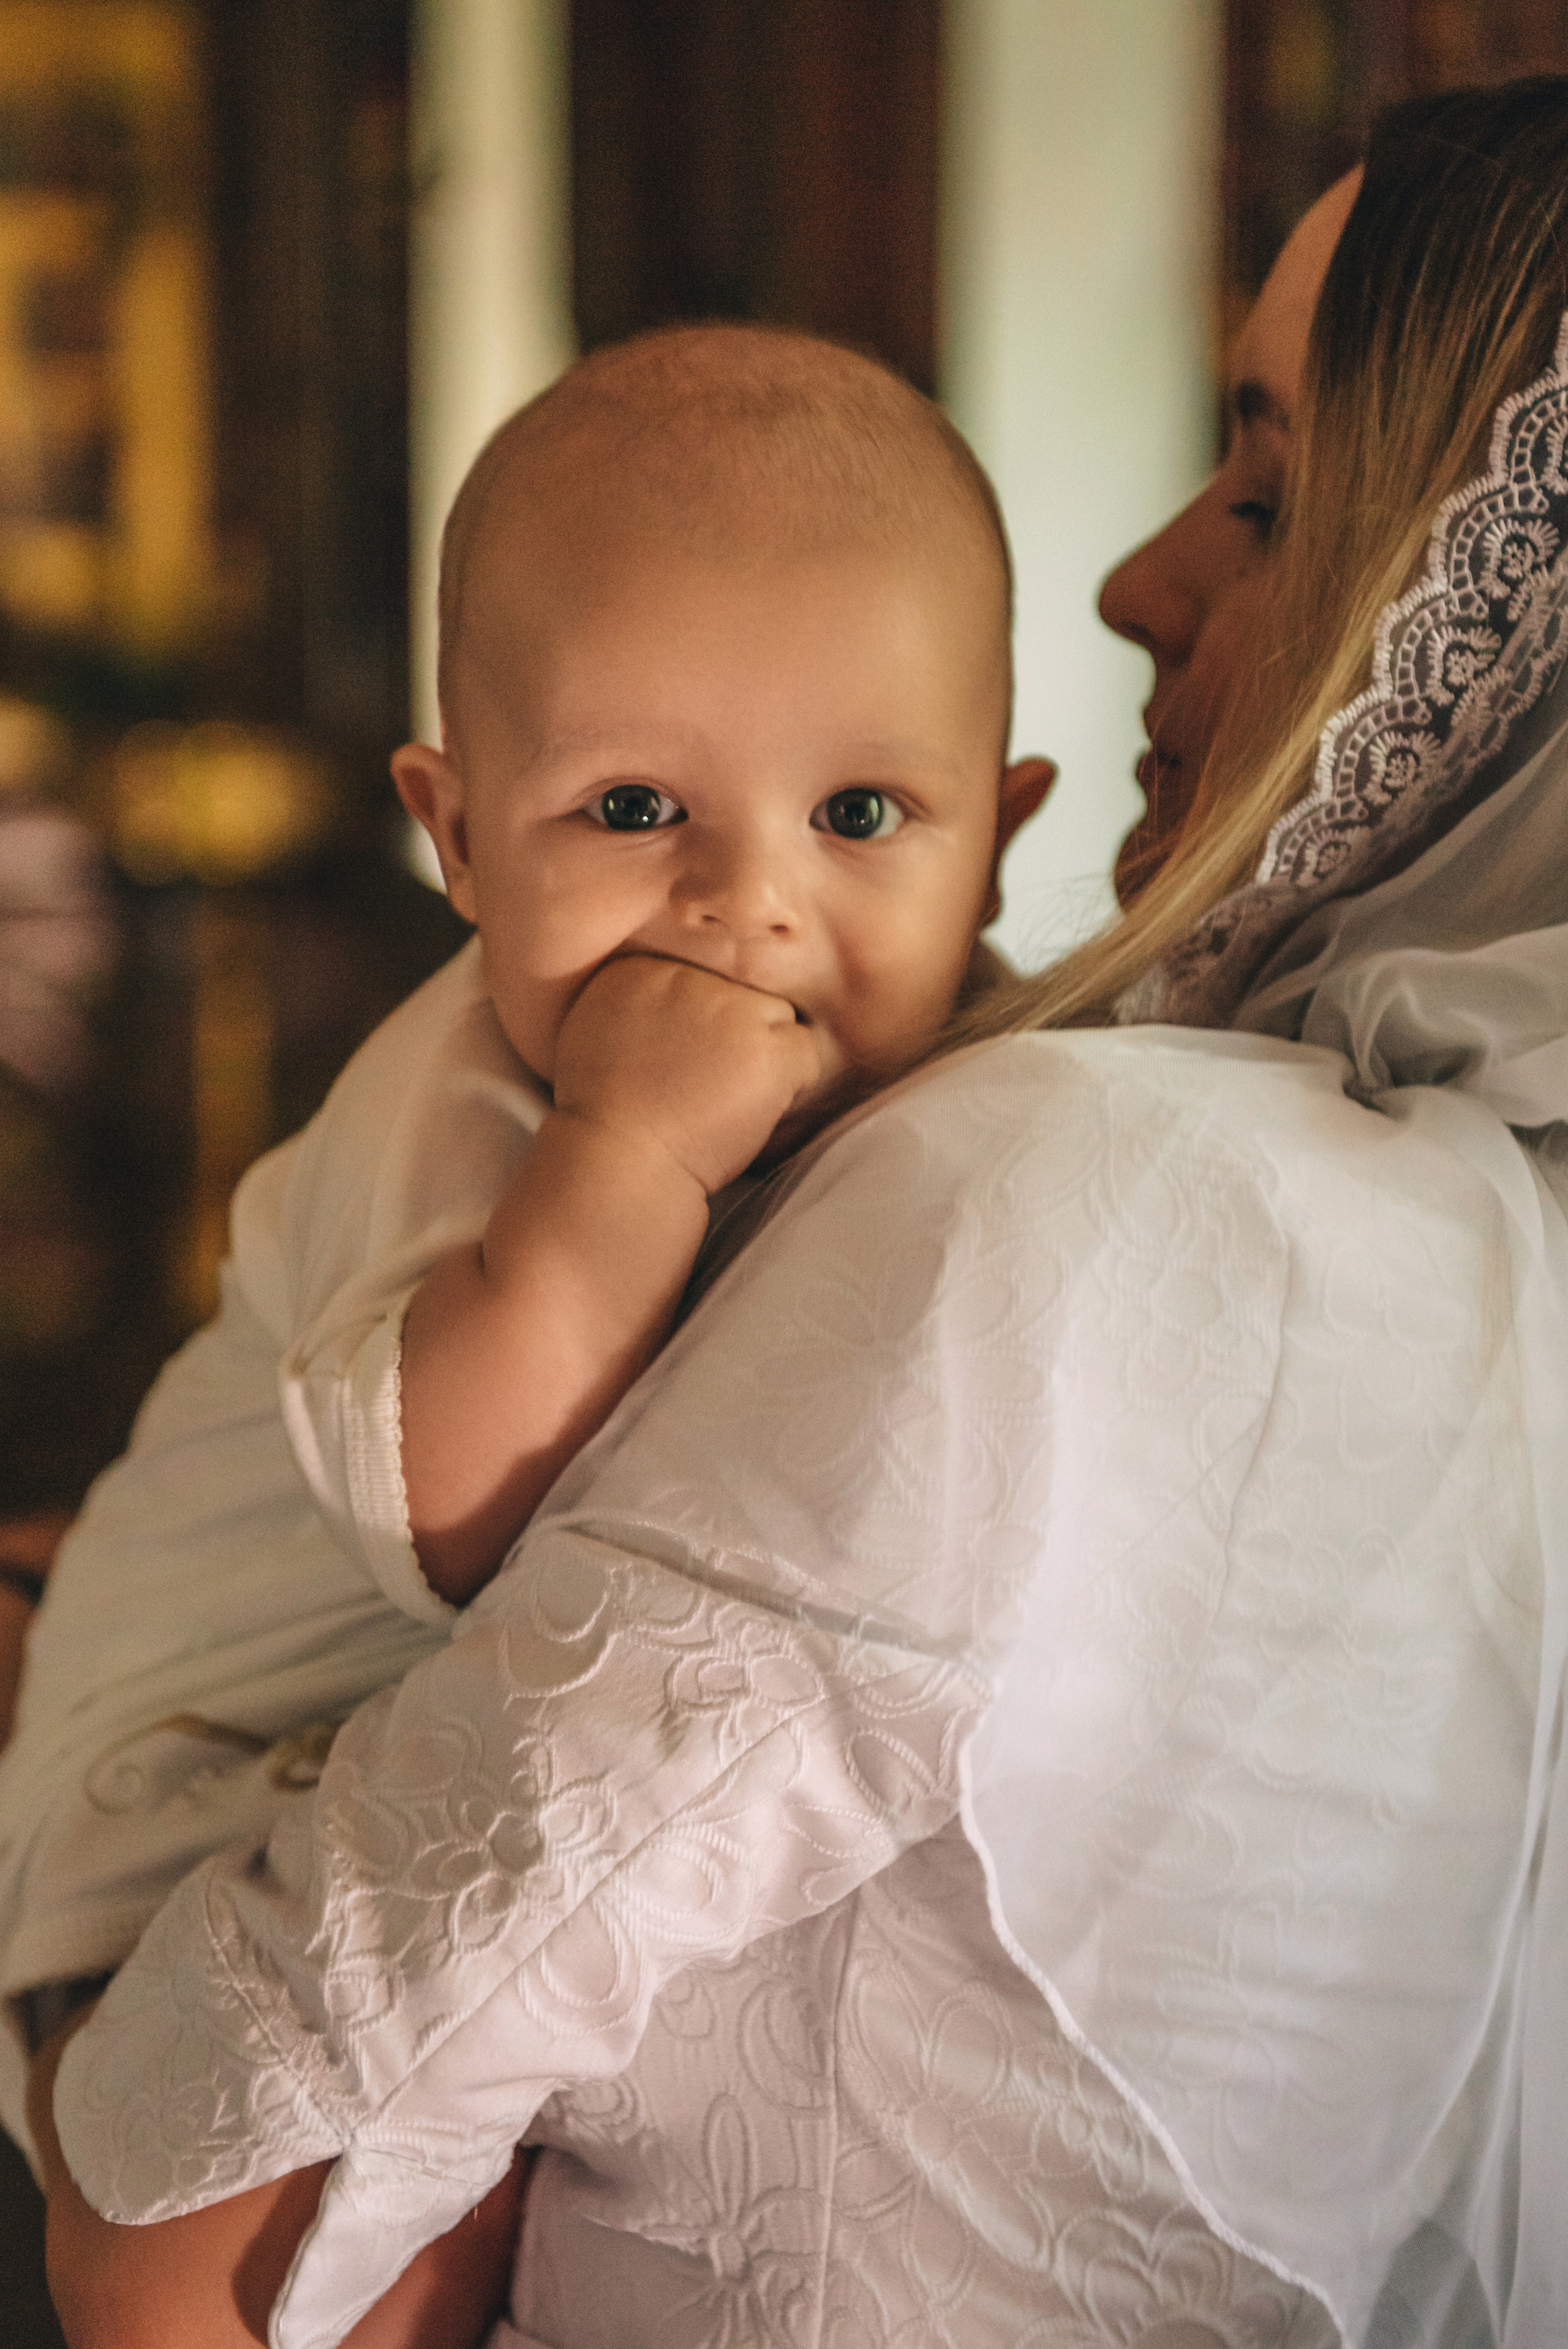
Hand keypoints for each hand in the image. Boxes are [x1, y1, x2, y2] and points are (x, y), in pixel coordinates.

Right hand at [552, 954, 826, 1193]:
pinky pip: (806, 1051)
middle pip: (739, 992)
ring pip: (777, 1017)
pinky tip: (756, 1109)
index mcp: (641, 969)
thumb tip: (672, 994)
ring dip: (764, 1054)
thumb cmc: (605, 1118)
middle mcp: (688, 977)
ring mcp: (731, 1010)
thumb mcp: (596, 1034)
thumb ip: (634, 1002)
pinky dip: (793, 1083)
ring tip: (728, 1097)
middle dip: (732, 1035)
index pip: (701, 978)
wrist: (620, 1166)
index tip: (679, 1062)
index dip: (699, 1024)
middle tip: (708, 1083)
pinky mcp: (765, 1050)